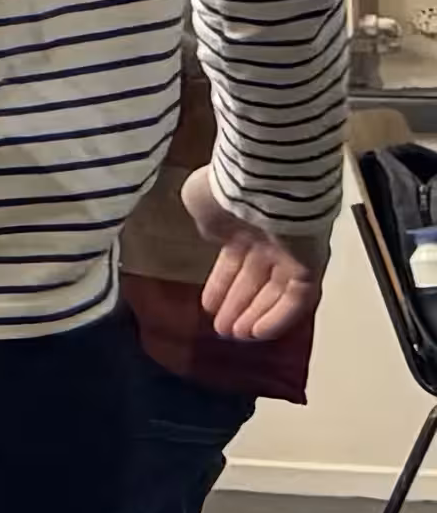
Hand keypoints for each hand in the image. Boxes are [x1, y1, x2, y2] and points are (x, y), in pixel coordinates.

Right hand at [186, 175, 322, 342]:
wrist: (262, 176)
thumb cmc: (225, 189)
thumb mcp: (201, 205)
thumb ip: (210, 226)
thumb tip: (217, 238)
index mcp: (243, 223)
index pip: (234, 261)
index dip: (220, 285)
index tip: (207, 306)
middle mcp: (271, 238)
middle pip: (256, 280)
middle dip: (238, 304)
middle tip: (223, 329)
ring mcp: (294, 251)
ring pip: (277, 291)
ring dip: (256, 314)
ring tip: (236, 335)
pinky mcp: (312, 262)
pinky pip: (298, 295)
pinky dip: (280, 315)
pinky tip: (257, 333)